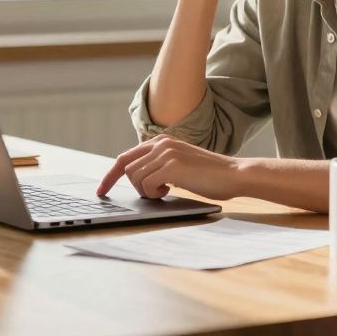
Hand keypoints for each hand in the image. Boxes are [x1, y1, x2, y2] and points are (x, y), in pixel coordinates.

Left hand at [96, 136, 243, 200]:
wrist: (234, 175)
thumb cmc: (210, 176)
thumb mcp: (180, 165)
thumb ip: (160, 165)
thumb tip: (136, 179)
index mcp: (162, 141)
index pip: (125, 157)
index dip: (110, 175)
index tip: (101, 191)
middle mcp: (161, 143)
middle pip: (126, 168)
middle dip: (134, 187)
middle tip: (153, 195)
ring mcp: (166, 153)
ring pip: (134, 177)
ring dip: (146, 191)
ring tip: (166, 191)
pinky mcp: (171, 166)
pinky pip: (146, 184)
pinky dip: (154, 193)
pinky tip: (170, 191)